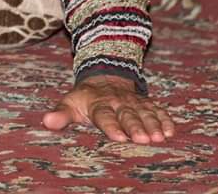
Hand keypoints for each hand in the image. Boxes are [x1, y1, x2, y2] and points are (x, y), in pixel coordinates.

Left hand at [42, 74, 174, 143]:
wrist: (104, 77)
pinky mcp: (146, 103)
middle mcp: (118, 102)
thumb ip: (61, 114)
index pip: (104, 115)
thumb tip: (46, 121)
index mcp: (99, 103)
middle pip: (128, 115)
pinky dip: (165, 119)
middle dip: (136, 126)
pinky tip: (171, 130)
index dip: (111, 126)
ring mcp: (134, 102)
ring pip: (145, 113)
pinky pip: (158, 109)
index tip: (119, 137)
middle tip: (144, 140)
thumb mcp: (70, 103)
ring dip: (153, 124)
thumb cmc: (85, 99)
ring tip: (160, 137)